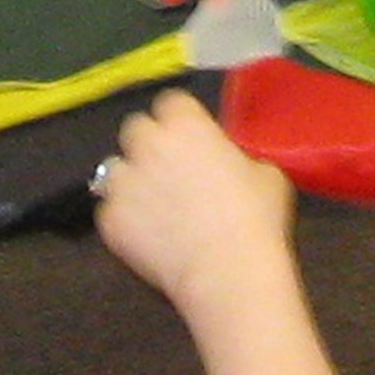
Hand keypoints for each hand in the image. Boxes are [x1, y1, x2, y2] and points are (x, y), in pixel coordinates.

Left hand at [94, 92, 295, 313]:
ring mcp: (123, 182)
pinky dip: (126, 220)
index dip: (180, 120)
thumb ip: (237, 157)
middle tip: (171, 170)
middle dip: (150, 144)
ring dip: (132, 180)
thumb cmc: (255, 218)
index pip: (171, 102)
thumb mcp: (265, 174)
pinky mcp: (109, 219)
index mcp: (186, 124)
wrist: (227, 271)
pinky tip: (150, 237)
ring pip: (116, 169)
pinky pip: (112, 210)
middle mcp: (147, 144)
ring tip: (155, 206)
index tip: (191, 139)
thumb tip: (227, 163)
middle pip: (136, 128)